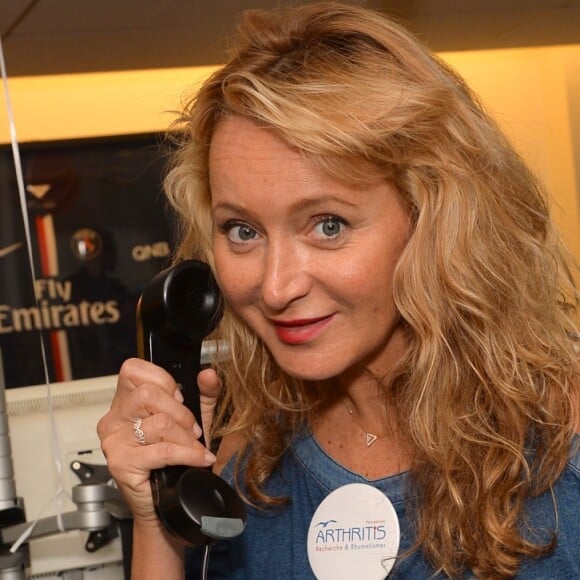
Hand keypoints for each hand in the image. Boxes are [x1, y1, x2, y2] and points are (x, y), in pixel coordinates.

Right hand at [97, 358, 220, 523]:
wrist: (169, 504)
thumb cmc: (175, 460)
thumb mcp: (194, 419)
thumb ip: (204, 394)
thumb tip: (208, 375)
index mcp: (124, 402)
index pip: (133, 370)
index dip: (162, 380)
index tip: (178, 399)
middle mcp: (114, 418)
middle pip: (148, 394)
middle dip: (180, 412)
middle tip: (191, 429)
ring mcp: (114, 441)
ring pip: (159, 423)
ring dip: (186, 438)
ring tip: (193, 447)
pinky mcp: (122, 464)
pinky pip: (163, 451)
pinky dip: (188, 454)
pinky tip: (198, 459)